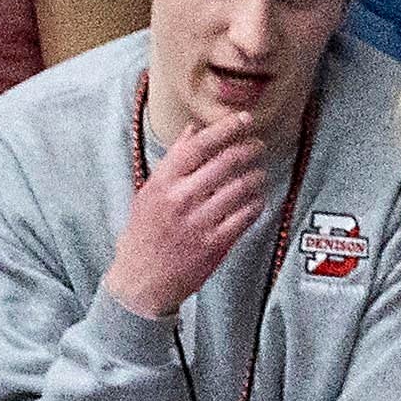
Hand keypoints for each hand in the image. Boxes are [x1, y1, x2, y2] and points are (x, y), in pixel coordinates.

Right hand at [102, 104, 272, 319]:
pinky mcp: (215, 244)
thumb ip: (173, 160)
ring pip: (241, 187)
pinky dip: (257, 203)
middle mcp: (181, 199)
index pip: (199, 144)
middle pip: (226, 162)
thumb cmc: (145, 233)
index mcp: (163, 182)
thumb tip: (192, 129)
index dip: (226, 128)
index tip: (244, 120)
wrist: (141, 280)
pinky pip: (246, 216)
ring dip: (257, 176)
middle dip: (249, 149)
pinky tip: (257, 199)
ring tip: (260, 173)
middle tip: (258, 146)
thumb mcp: (150, 192)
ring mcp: (199, 222)